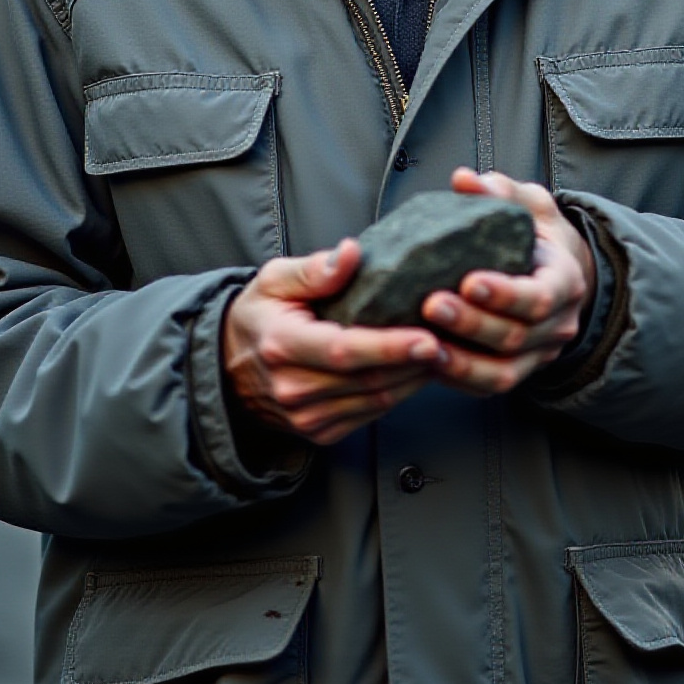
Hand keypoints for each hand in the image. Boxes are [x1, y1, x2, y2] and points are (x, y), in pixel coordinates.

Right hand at [221, 239, 445, 448]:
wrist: (229, 368)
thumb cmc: (260, 316)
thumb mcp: (274, 280)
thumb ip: (314, 269)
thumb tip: (351, 252)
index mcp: (282, 344)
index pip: (343, 351)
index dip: (389, 346)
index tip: (429, 337)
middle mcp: (292, 387)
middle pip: (369, 379)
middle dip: (417, 362)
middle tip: (454, 338)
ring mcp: (306, 416)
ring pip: (377, 401)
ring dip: (415, 379)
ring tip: (445, 350)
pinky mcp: (320, 432)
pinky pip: (371, 415)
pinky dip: (399, 393)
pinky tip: (417, 370)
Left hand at [420, 168, 594, 394]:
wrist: (553, 274)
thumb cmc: (535, 236)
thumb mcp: (527, 205)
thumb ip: (499, 191)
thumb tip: (464, 179)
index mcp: (564, 282)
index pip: (541, 297)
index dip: (506, 294)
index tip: (469, 280)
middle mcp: (557, 325)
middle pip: (517, 336)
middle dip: (472, 324)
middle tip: (431, 304)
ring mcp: (537, 355)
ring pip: (502, 371)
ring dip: (461, 361)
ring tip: (422, 344)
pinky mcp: (515, 372)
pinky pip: (486, 386)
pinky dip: (456, 378)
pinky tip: (424, 361)